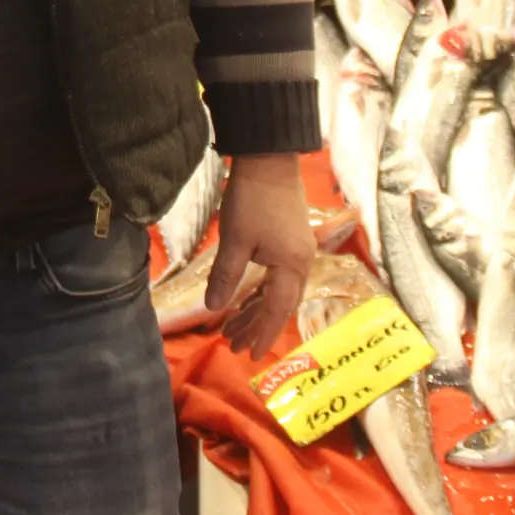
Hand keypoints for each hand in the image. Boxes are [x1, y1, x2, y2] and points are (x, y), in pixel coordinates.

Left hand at [210, 153, 315, 358]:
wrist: (269, 159)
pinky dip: (261, 292)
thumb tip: (213, 309)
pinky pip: (277, 278)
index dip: (262, 333)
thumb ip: (226, 276)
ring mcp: (298, 252)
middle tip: (235, 345)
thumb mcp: (234, 240)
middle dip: (257, 327)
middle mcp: (301, 264)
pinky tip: (245, 300)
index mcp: (290, 267)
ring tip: (234, 328)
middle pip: (279, 305)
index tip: (249, 355)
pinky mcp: (290, 241)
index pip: (276, 310)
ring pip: (278, 292)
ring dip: (257, 310)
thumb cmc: (252, 200)